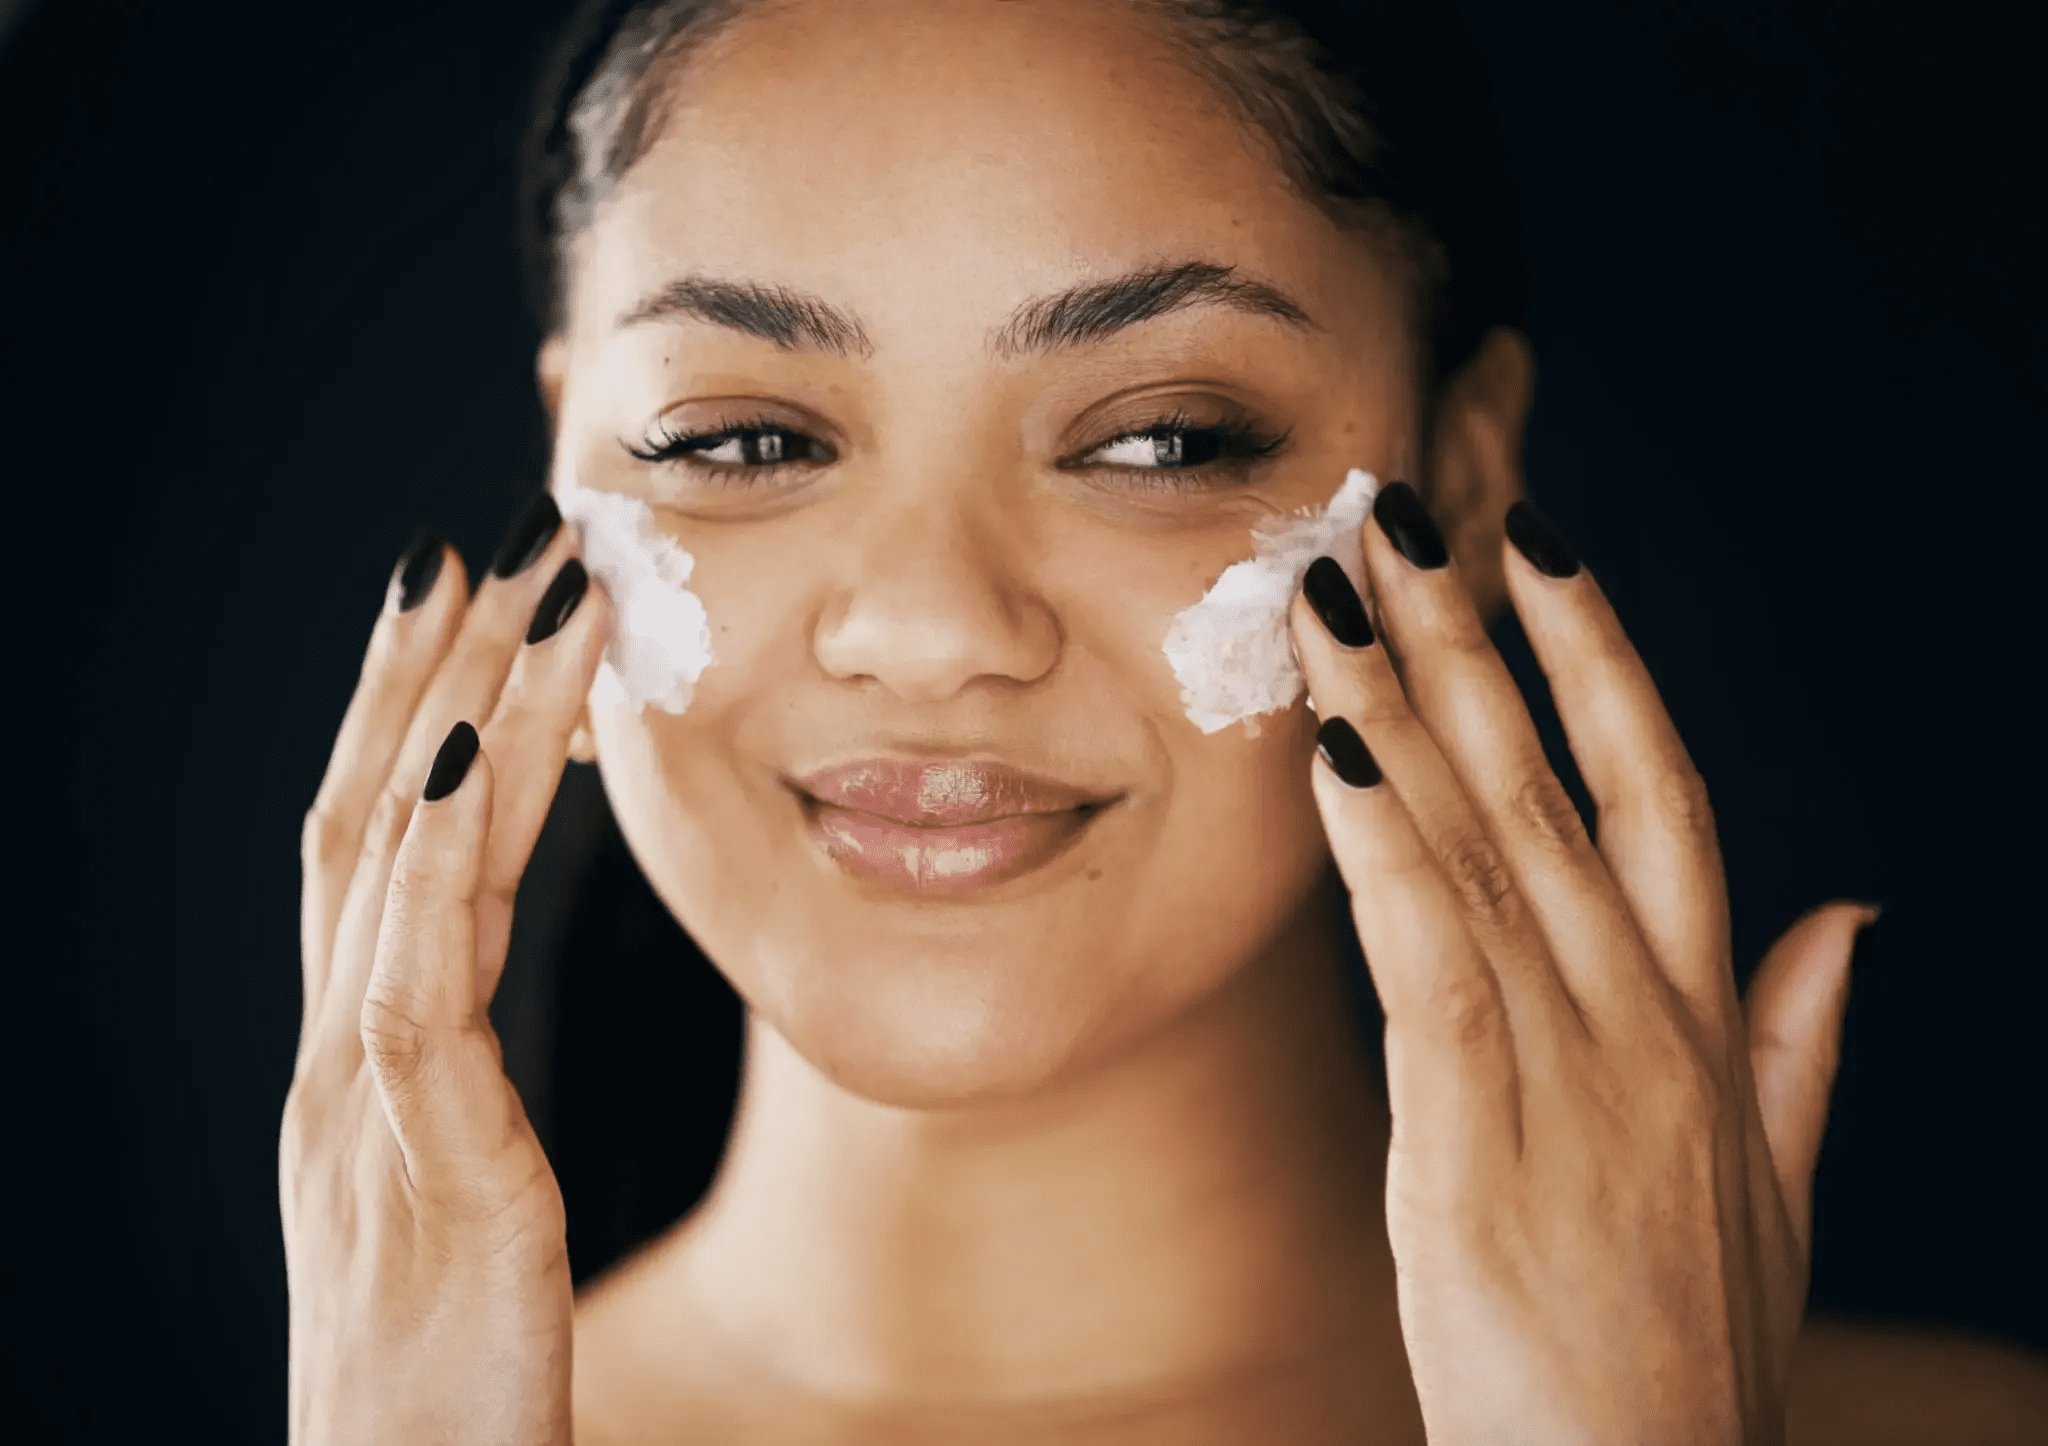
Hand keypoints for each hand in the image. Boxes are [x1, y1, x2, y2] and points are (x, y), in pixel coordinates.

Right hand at [280, 500, 610, 1445]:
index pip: (379, 854)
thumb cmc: (446, 1372)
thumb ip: (455, 1100)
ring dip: (450, 718)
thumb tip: (465, 1022)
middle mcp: (339, 1059)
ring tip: (512, 597)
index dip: (415, 725)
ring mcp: (360, 1102)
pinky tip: (479, 760)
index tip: (464, 614)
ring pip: (386, 865)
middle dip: (422, 679)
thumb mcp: (453, 1202)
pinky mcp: (419, 1159)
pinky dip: (433, 861)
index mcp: (360, 1063)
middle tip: (480, 546)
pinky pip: (413, 984)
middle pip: (365, 824)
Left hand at [1290, 485, 1873, 1445]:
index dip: (1605, 662)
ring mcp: (1571, 1074)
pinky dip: (1386, 849)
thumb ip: (1805, 1042)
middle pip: (1559, 784)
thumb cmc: (1684, 1349)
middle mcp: (1642, 1020)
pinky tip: (1337, 752)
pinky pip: (1430, 961)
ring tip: (1339, 585)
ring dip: (1408, 703)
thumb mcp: (1771, 1185)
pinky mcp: (1482, 1142)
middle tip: (1407, 503)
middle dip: (1478, 635)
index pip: (1661, 795)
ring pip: (1486, 845)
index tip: (1546, 548)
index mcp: (1703, 1022)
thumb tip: (1852, 918)